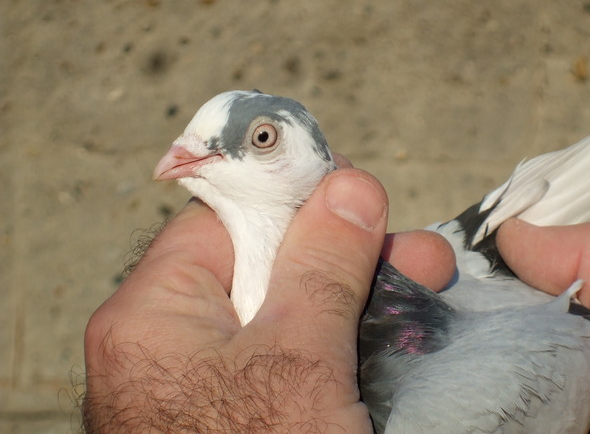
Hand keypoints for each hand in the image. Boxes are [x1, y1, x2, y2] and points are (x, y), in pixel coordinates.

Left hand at [83, 168, 453, 432]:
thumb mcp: (298, 359)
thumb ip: (321, 265)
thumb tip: (349, 186)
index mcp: (154, 315)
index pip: (223, 222)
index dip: (290, 199)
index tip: (353, 189)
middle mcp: (176, 343)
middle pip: (268, 265)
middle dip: (348, 253)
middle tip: (413, 250)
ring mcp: (215, 381)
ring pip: (294, 311)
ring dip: (363, 296)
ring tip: (426, 284)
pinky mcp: (252, 411)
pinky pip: (304, 355)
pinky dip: (353, 342)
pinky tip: (403, 330)